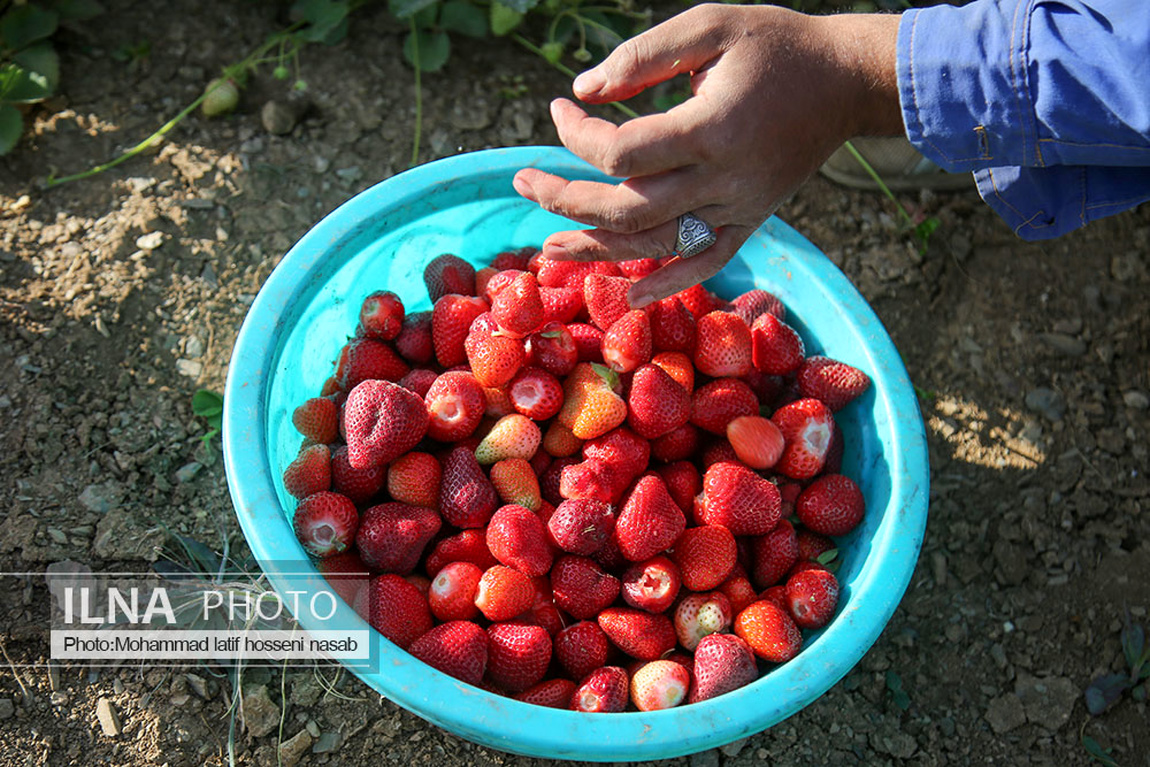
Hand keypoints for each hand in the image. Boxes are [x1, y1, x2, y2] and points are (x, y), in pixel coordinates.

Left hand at [513, 4, 901, 306]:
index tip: (560, 108)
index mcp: (711, 127)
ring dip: (598, 250)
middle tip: (522, 184)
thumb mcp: (710, 25)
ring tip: (549, 250)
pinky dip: (669, 284)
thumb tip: (583, 89)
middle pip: (628, 208)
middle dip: (565, 200)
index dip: (577, 135)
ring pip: (658, 243)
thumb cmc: (773, 44)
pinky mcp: (752, 220)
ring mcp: (740, 206)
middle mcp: (725, 177)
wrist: (845, 80)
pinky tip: (632, 296)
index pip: (622, 152)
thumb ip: (643, 56)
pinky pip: (708, 263)